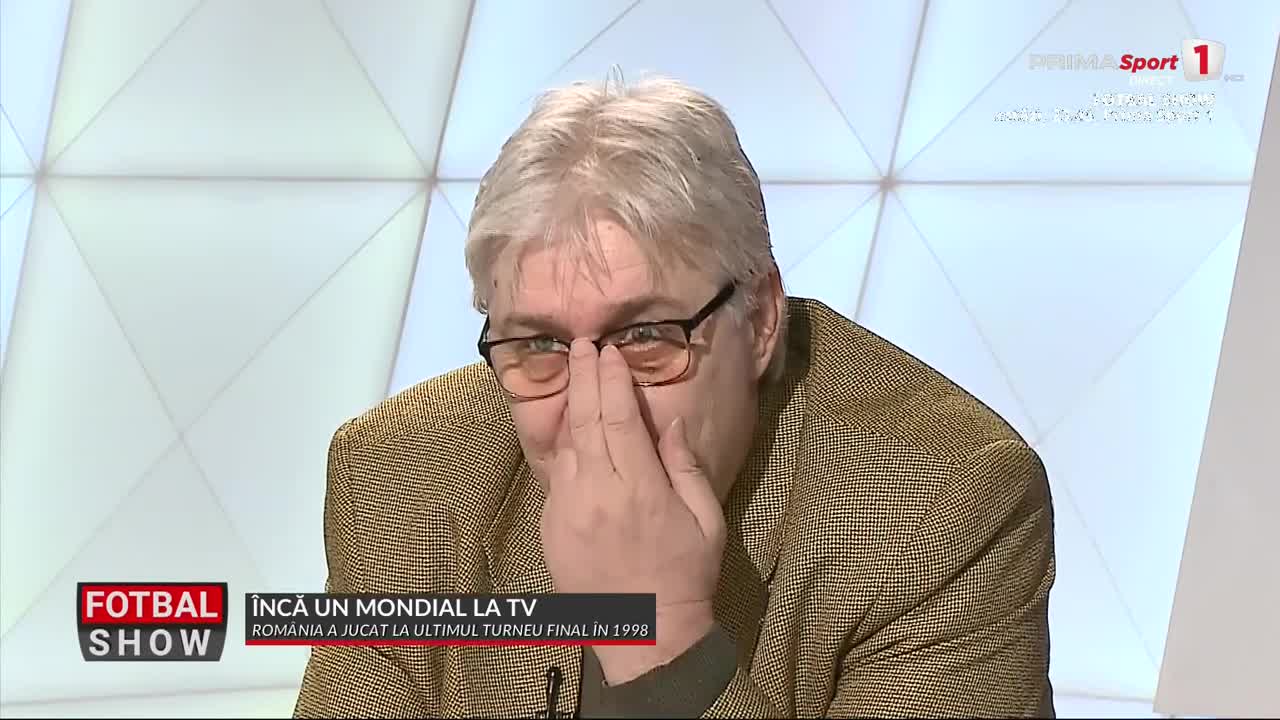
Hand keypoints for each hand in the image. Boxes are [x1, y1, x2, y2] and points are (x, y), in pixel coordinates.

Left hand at [540, 340, 726, 684]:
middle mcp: (596, 493)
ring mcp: (567, 511)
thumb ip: (684, 466)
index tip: (610, 351)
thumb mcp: (705, 519)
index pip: (617, 417)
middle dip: (582, 377)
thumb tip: (669, 422)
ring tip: (575, 377)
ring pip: (565, 445)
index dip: (611, 379)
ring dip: (570, 408)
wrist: (645, 633)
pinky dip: (565, 449)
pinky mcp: (551, 528)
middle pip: (584, 420)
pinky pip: (556, 477)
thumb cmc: (685, 574)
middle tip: (581, 344)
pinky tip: (572, 433)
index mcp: (638, 488)